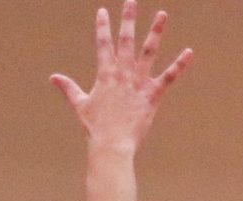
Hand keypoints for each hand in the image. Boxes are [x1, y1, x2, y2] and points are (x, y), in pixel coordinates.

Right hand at [51, 1, 191, 153]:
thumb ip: (69, 88)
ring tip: (162, 14)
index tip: (103, 11)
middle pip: (126, 41)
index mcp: (105, 74)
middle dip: (128, 20)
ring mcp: (138, 84)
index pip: (103, 44)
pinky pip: (168, 77)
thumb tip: (53, 77)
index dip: (103, 27)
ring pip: (148, 52)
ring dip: (155, 32)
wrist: (111, 145)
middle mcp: (122, 74)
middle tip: (132, 1)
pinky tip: (189, 52)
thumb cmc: (95, 128)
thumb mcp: (80, 105)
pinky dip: (179, 65)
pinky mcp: (152, 96)